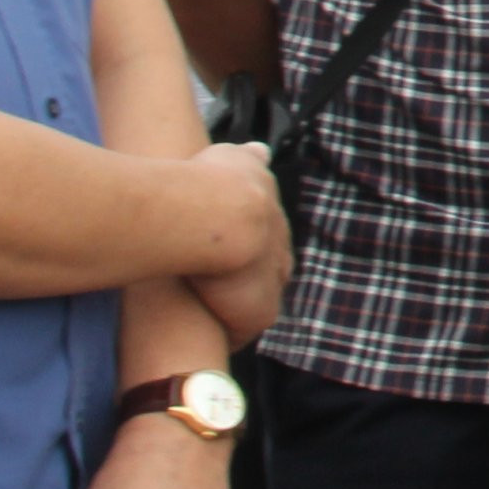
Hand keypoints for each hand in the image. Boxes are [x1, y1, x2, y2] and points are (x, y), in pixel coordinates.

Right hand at [182, 143, 289, 349]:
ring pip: (257, 302)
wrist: (221, 218)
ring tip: (209, 318)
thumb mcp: (235, 160)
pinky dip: (230, 333)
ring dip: (238, 308)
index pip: (268, 240)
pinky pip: (244, 330)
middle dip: (250, 279)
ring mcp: (271, 284)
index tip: (231, 255)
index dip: (250, 248)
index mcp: (271, 219)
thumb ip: (248, 159)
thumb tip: (261, 150)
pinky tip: (210, 338)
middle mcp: (279, 251)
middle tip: (219, 289)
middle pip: (269, 272)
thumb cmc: (214, 182)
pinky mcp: (257, 314)